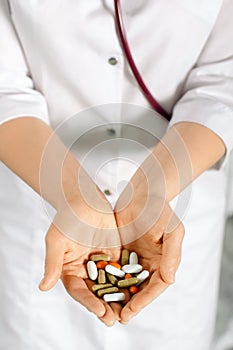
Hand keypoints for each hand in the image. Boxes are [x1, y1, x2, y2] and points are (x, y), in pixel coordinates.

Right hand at [39, 192, 121, 326]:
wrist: (83, 200)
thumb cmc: (66, 218)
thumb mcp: (57, 241)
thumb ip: (53, 264)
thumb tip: (43, 287)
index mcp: (70, 270)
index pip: (79, 291)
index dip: (88, 302)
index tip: (100, 311)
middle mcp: (86, 270)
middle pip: (96, 292)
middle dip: (105, 306)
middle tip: (115, 319)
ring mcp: (102, 263)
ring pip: (112, 284)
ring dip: (119, 298)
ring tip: (128, 312)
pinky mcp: (115, 254)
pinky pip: (123, 269)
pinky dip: (129, 280)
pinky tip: (138, 289)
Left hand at [114, 181, 184, 322]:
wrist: (142, 193)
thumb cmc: (160, 209)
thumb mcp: (172, 229)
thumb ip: (172, 255)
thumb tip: (169, 280)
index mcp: (163, 262)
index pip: (155, 287)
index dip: (143, 301)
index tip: (130, 312)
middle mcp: (149, 264)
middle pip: (139, 289)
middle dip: (128, 304)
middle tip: (114, 318)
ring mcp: (134, 258)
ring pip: (124, 282)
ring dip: (115, 296)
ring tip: (103, 310)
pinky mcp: (120, 251)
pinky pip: (113, 268)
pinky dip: (106, 279)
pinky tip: (95, 288)